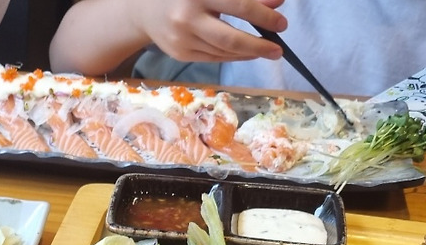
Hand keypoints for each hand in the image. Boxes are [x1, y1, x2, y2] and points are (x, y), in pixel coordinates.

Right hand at [133, 0, 286, 62]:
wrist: (143, 8)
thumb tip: (276, 3)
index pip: (239, 6)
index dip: (264, 16)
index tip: (282, 24)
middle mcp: (187, 18)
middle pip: (230, 39)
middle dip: (259, 46)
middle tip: (278, 50)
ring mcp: (182, 39)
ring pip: (223, 52)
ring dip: (248, 53)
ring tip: (265, 50)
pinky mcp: (180, 54)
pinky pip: (213, 59)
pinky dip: (233, 57)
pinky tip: (246, 52)